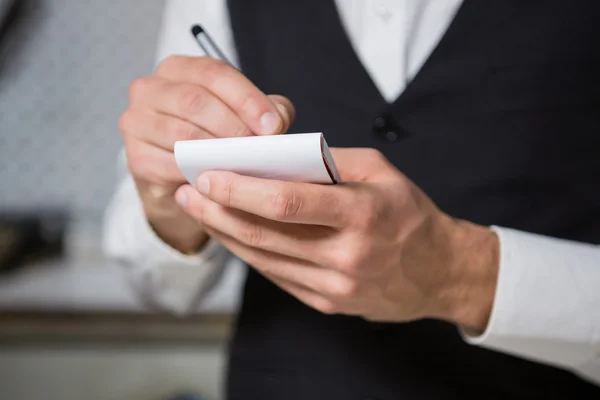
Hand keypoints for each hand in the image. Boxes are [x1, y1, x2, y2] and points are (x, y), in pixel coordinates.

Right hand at [118, 55, 294, 251]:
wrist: (180, 178)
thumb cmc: (215, 137)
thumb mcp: (245, 117)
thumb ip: (266, 110)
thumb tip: (277, 120)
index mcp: (179, 69)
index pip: (214, 73)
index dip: (246, 98)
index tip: (272, 126)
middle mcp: (150, 88)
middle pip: (195, 102)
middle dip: (233, 127)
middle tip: (259, 150)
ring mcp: (136, 122)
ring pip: (182, 135)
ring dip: (217, 152)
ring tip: (244, 166)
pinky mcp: (137, 156)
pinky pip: (171, 164)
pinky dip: (199, 174)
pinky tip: (220, 181)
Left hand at [175, 148, 498, 331]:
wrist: (439, 273)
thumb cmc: (410, 214)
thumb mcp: (381, 172)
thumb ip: (329, 161)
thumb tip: (276, 155)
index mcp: (363, 214)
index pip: (289, 203)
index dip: (241, 190)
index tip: (207, 176)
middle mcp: (346, 256)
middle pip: (265, 234)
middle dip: (218, 211)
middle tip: (189, 192)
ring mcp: (334, 286)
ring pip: (263, 258)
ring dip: (225, 233)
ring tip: (201, 210)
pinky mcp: (326, 303)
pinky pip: (276, 275)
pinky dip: (249, 252)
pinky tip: (231, 233)